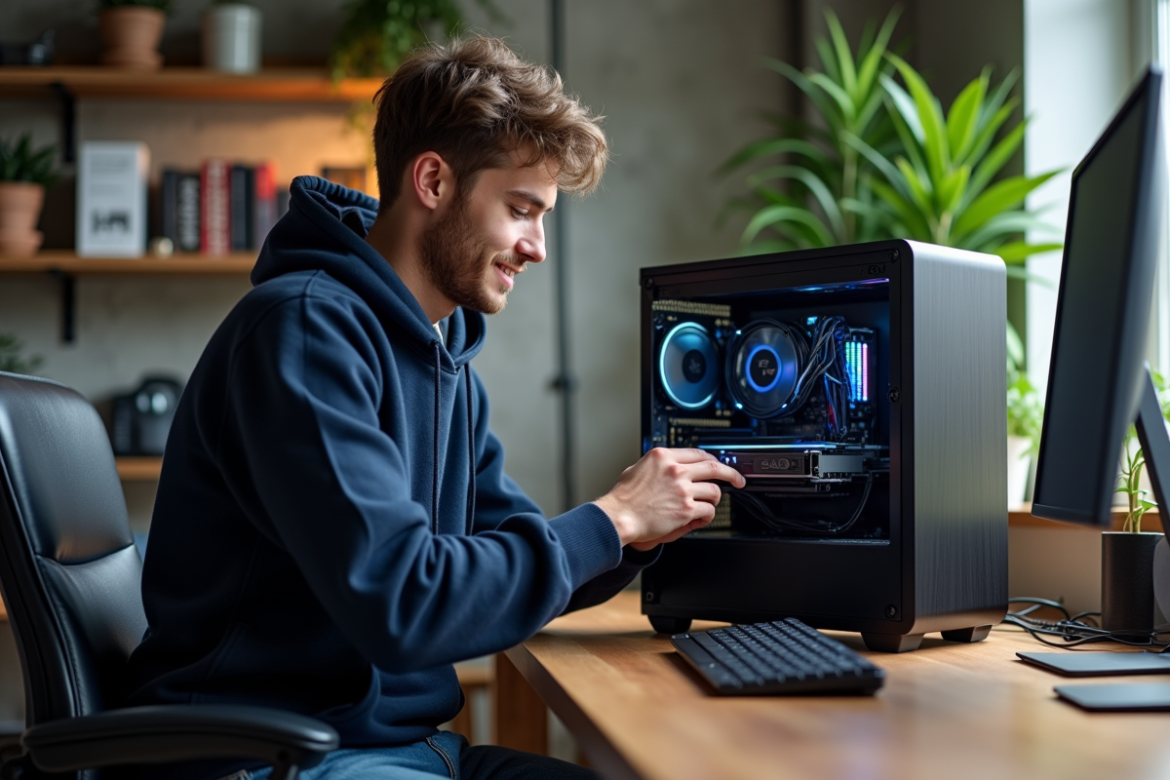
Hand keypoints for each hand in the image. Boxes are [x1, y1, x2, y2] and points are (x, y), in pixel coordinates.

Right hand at [593, 448, 744, 549]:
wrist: (619, 516)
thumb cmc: (623, 497)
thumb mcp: (637, 467)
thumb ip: (657, 465)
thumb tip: (669, 466)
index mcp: (664, 456)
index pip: (698, 454)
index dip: (713, 460)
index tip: (720, 465)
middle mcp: (675, 470)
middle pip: (715, 467)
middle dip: (731, 473)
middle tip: (738, 479)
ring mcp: (682, 489)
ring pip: (714, 491)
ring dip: (715, 499)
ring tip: (708, 503)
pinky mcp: (686, 509)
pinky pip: (708, 510)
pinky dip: (707, 515)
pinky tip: (701, 517)